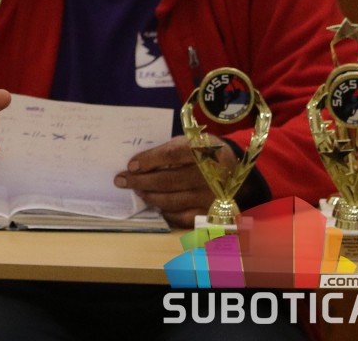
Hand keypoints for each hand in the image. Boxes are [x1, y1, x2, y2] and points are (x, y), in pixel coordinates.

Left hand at [115, 135, 235, 227]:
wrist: (236, 170)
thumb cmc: (204, 152)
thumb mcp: (190, 141)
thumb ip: (168, 150)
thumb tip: (137, 164)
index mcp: (202, 150)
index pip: (171, 155)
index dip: (148, 160)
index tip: (131, 165)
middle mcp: (207, 175)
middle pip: (167, 181)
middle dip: (140, 181)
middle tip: (121, 180)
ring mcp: (209, 197)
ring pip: (171, 201)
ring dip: (149, 196)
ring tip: (137, 191)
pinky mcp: (209, 213)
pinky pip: (181, 217)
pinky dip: (165, 213)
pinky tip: (155, 206)